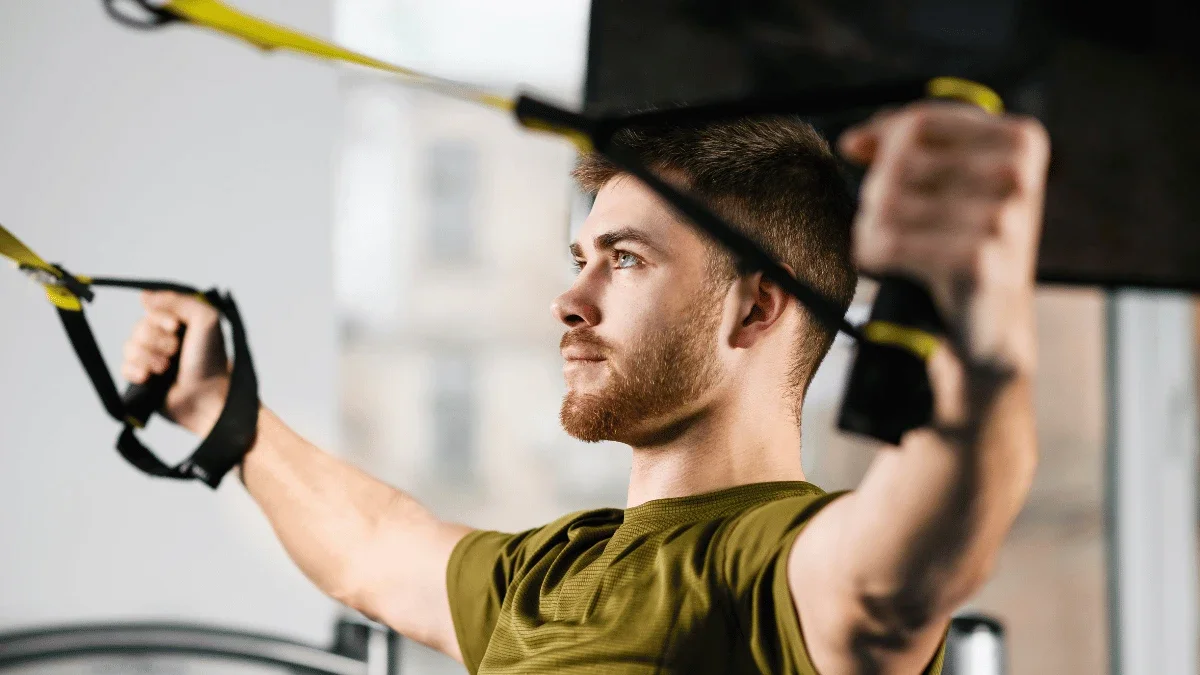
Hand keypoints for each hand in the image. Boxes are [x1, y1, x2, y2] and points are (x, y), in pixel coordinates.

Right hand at [121, 290, 230, 435]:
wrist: (206, 397)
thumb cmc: (210, 360)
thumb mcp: (206, 319)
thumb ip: (179, 300)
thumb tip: (144, 296)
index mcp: (178, 323)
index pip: (151, 309)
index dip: (160, 319)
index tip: (176, 327)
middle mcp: (163, 339)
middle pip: (138, 328)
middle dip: (157, 341)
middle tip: (175, 352)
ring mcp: (151, 359)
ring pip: (129, 347)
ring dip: (149, 358)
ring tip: (166, 369)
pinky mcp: (142, 379)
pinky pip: (123, 367)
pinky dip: (136, 372)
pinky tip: (150, 378)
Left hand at [840, 101, 1050, 376]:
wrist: (993, 327)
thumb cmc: (964, 243)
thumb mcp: (952, 181)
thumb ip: (905, 146)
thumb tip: (852, 143)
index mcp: (1021, 140)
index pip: (920, 124)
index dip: (880, 142)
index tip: (860, 156)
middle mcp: (1017, 173)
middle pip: (900, 162)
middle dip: (876, 194)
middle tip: (885, 223)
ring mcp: (1002, 217)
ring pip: (888, 202)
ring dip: (870, 227)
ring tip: (888, 247)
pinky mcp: (978, 260)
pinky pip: (890, 242)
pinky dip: (874, 254)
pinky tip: (884, 265)